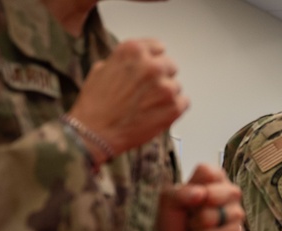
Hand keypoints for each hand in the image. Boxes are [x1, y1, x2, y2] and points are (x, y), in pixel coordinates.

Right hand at [68, 39, 188, 158]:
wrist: (96, 131)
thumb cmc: (96, 104)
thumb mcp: (102, 68)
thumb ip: (125, 61)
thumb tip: (137, 63)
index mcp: (133, 51)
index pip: (158, 47)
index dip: (154, 59)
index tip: (152, 66)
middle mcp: (152, 66)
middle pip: (170, 66)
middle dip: (162, 76)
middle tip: (149, 89)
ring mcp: (165, 87)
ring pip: (176, 86)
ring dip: (166, 94)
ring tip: (148, 104)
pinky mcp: (174, 107)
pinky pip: (184, 102)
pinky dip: (175, 107)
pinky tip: (158, 112)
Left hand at [156, 164, 243, 230]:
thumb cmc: (175, 219)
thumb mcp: (168, 201)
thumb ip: (180, 193)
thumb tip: (201, 193)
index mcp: (213, 179)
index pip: (208, 172)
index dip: (194, 186)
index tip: (187, 196)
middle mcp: (229, 193)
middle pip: (217, 194)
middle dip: (197, 209)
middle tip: (191, 214)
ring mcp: (236, 213)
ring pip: (219, 217)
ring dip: (200, 226)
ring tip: (196, 227)